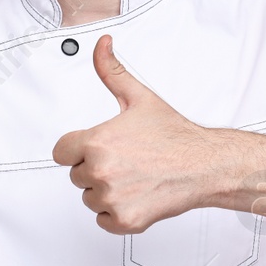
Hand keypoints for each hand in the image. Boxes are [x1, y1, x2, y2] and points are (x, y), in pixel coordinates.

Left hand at [52, 35, 231, 233]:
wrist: (204, 165)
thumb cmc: (175, 135)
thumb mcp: (139, 97)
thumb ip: (112, 71)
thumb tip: (101, 45)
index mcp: (96, 142)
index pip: (61, 153)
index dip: (78, 148)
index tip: (97, 147)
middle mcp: (100, 171)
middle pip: (76, 176)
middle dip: (96, 168)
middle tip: (127, 160)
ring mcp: (111, 198)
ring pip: (90, 199)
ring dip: (106, 191)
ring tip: (134, 176)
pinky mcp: (124, 220)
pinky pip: (103, 220)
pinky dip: (117, 212)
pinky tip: (137, 194)